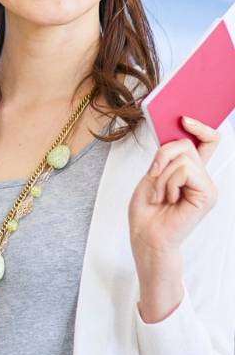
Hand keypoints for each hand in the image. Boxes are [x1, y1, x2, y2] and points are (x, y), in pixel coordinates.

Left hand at [128, 116, 220, 259]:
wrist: (146, 236)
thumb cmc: (147, 209)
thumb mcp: (154, 173)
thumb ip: (169, 154)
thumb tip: (180, 131)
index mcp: (190, 170)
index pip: (207, 141)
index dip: (200, 126)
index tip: (185, 118)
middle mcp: (202, 176)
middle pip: (187, 144)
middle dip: (162, 157)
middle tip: (155, 179)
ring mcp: (206, 186)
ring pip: (183, 157)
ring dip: (163, 176)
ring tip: (162, 195)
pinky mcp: (207, 194)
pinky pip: (184, 170)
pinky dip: (168, 182)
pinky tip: (168, 199)